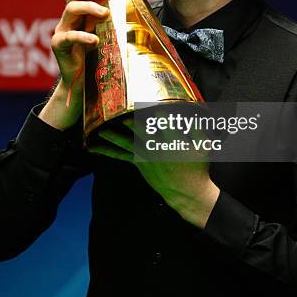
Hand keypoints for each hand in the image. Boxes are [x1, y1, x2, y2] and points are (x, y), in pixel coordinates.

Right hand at [39, 0, 111, 128]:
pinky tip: (95, 39)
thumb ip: (107, 15)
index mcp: (77, 13)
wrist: (83, 81)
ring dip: (90, 8)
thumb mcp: (103, 31)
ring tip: (105, 13)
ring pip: (71, 9)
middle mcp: (67, 18)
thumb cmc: (96, 54)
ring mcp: (61, 30)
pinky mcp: (59, 45)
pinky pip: (69, 36)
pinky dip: (83, 36)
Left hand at [89, 115, 219, 228]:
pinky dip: (106, 151)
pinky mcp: (139, 162)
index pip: (163, 122)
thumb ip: (197, 128)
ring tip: (101, 130)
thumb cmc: (197, 167)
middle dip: (132, 122)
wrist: (186, 191)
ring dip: (113, 136)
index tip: (155, 105)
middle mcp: (156, 148)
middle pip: (141, 131)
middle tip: (123, 113)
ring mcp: (145, 155)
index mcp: (172, 141)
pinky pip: (120, 155)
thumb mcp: (204, 146)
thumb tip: (191, 112)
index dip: (159, 112)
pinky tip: (93, 148)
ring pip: (126, 143)